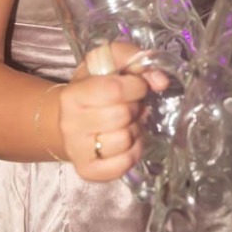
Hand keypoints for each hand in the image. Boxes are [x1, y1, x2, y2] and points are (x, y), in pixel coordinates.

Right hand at [57, 41, 153, 181]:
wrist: (71, 122)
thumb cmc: (95, 89)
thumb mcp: (109, 64)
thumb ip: (136, 59)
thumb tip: (161, 81)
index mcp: (72, 94)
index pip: (114, 89)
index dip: (135, 86)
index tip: (136, 86)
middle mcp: (70, 124)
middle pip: (121, 115)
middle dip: (134, 108)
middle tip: (129, 106)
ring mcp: (76, 150)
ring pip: (124, 141)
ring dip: (133, 131)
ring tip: (125, 124)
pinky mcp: (87, 171)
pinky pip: (124, 164)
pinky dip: (132, 153)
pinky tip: (125, 143)